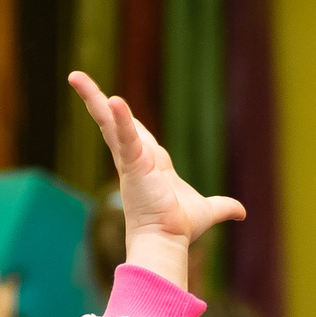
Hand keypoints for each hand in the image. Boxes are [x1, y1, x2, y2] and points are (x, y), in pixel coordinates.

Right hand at [67, 72, 243, 288]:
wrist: (166, 240)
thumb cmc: (178, 228)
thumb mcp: (206, 212)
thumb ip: (222, 207)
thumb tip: (241, 212)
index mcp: (149, 164)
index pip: (133, 134)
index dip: (124, 118)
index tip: (114, 102)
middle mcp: (135, 158)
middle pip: (113, 122)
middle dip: (96, 100)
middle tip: (78, 80)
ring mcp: (130, 159)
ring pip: (109, 122)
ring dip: (93, 98)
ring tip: (74, 77)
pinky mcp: (132, 163)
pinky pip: (125, 136)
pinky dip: (119, 118)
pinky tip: (113, 99)